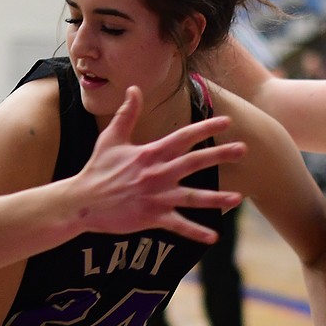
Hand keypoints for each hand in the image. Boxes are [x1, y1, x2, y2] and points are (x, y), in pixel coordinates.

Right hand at [76, 86, 243, 243]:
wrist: (82, 202)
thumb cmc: (96, 169)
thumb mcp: (111, 138)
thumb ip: (127, 113)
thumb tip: (133, 88)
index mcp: (150, 153)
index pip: (183, 137)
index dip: (206, 128)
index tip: (227, 122)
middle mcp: (157, 173)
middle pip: (195, 162)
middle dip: (220, 155)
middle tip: (243, 150)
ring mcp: (156, 196)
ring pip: (193, 196)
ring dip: (217, 198)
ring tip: (239, 198)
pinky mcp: (151, 217)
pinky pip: (178, 225)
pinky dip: (195, 232)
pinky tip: (213, 237)